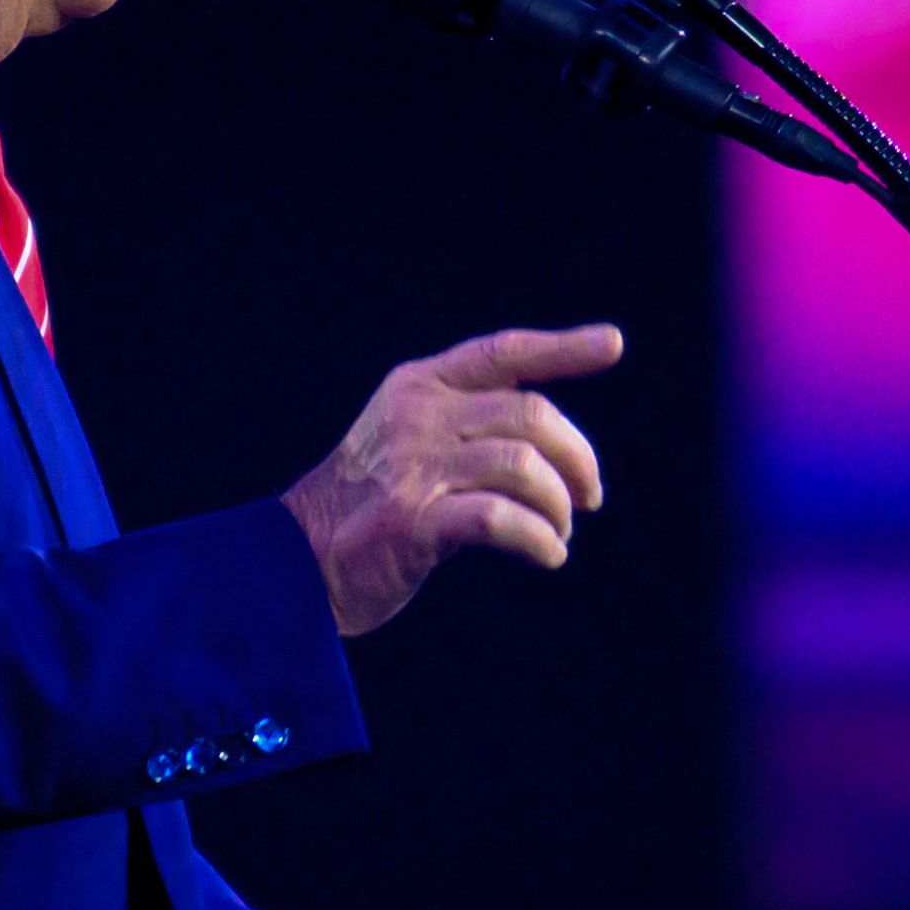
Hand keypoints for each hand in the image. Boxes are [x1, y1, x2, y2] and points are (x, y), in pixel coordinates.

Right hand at [282, 325, 624, 635]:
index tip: (613, 344)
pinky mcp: (413, 521)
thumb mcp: (407, 439)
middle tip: (588, 496)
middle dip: (577, 458)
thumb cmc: (366, 505)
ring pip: (525, 468)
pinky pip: (502, 520)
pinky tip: (548, 555)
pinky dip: (539, 539)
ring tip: (558, 532)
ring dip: (558, 507)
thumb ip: (466, 423)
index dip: (563, 348)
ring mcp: (413, 467)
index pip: (502, 352)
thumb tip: (555, 444)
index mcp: (418, 386)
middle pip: (532, 416)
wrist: (296, 564)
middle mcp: (418, 416)